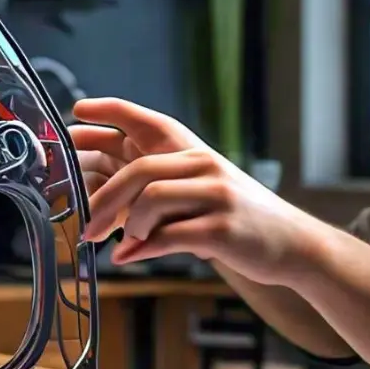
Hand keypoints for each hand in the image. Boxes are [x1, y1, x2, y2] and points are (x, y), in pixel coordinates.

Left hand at [69, 97, 317, 286]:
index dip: (110, 112)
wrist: (292, 243)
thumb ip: (159, 195)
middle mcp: (205, 165)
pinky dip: (142, 250)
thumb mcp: (201, 194)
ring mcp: (216, 196)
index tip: (77, 111)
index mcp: (195, 152)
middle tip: (85, 224)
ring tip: (124, 241)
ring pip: (150, 202)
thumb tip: (105, 210)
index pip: (146, 121)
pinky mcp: (222, 229)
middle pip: (139, 171)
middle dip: (104, 199)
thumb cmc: (238, 218)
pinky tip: (130, 257)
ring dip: (128, 226)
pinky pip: (168, 237)